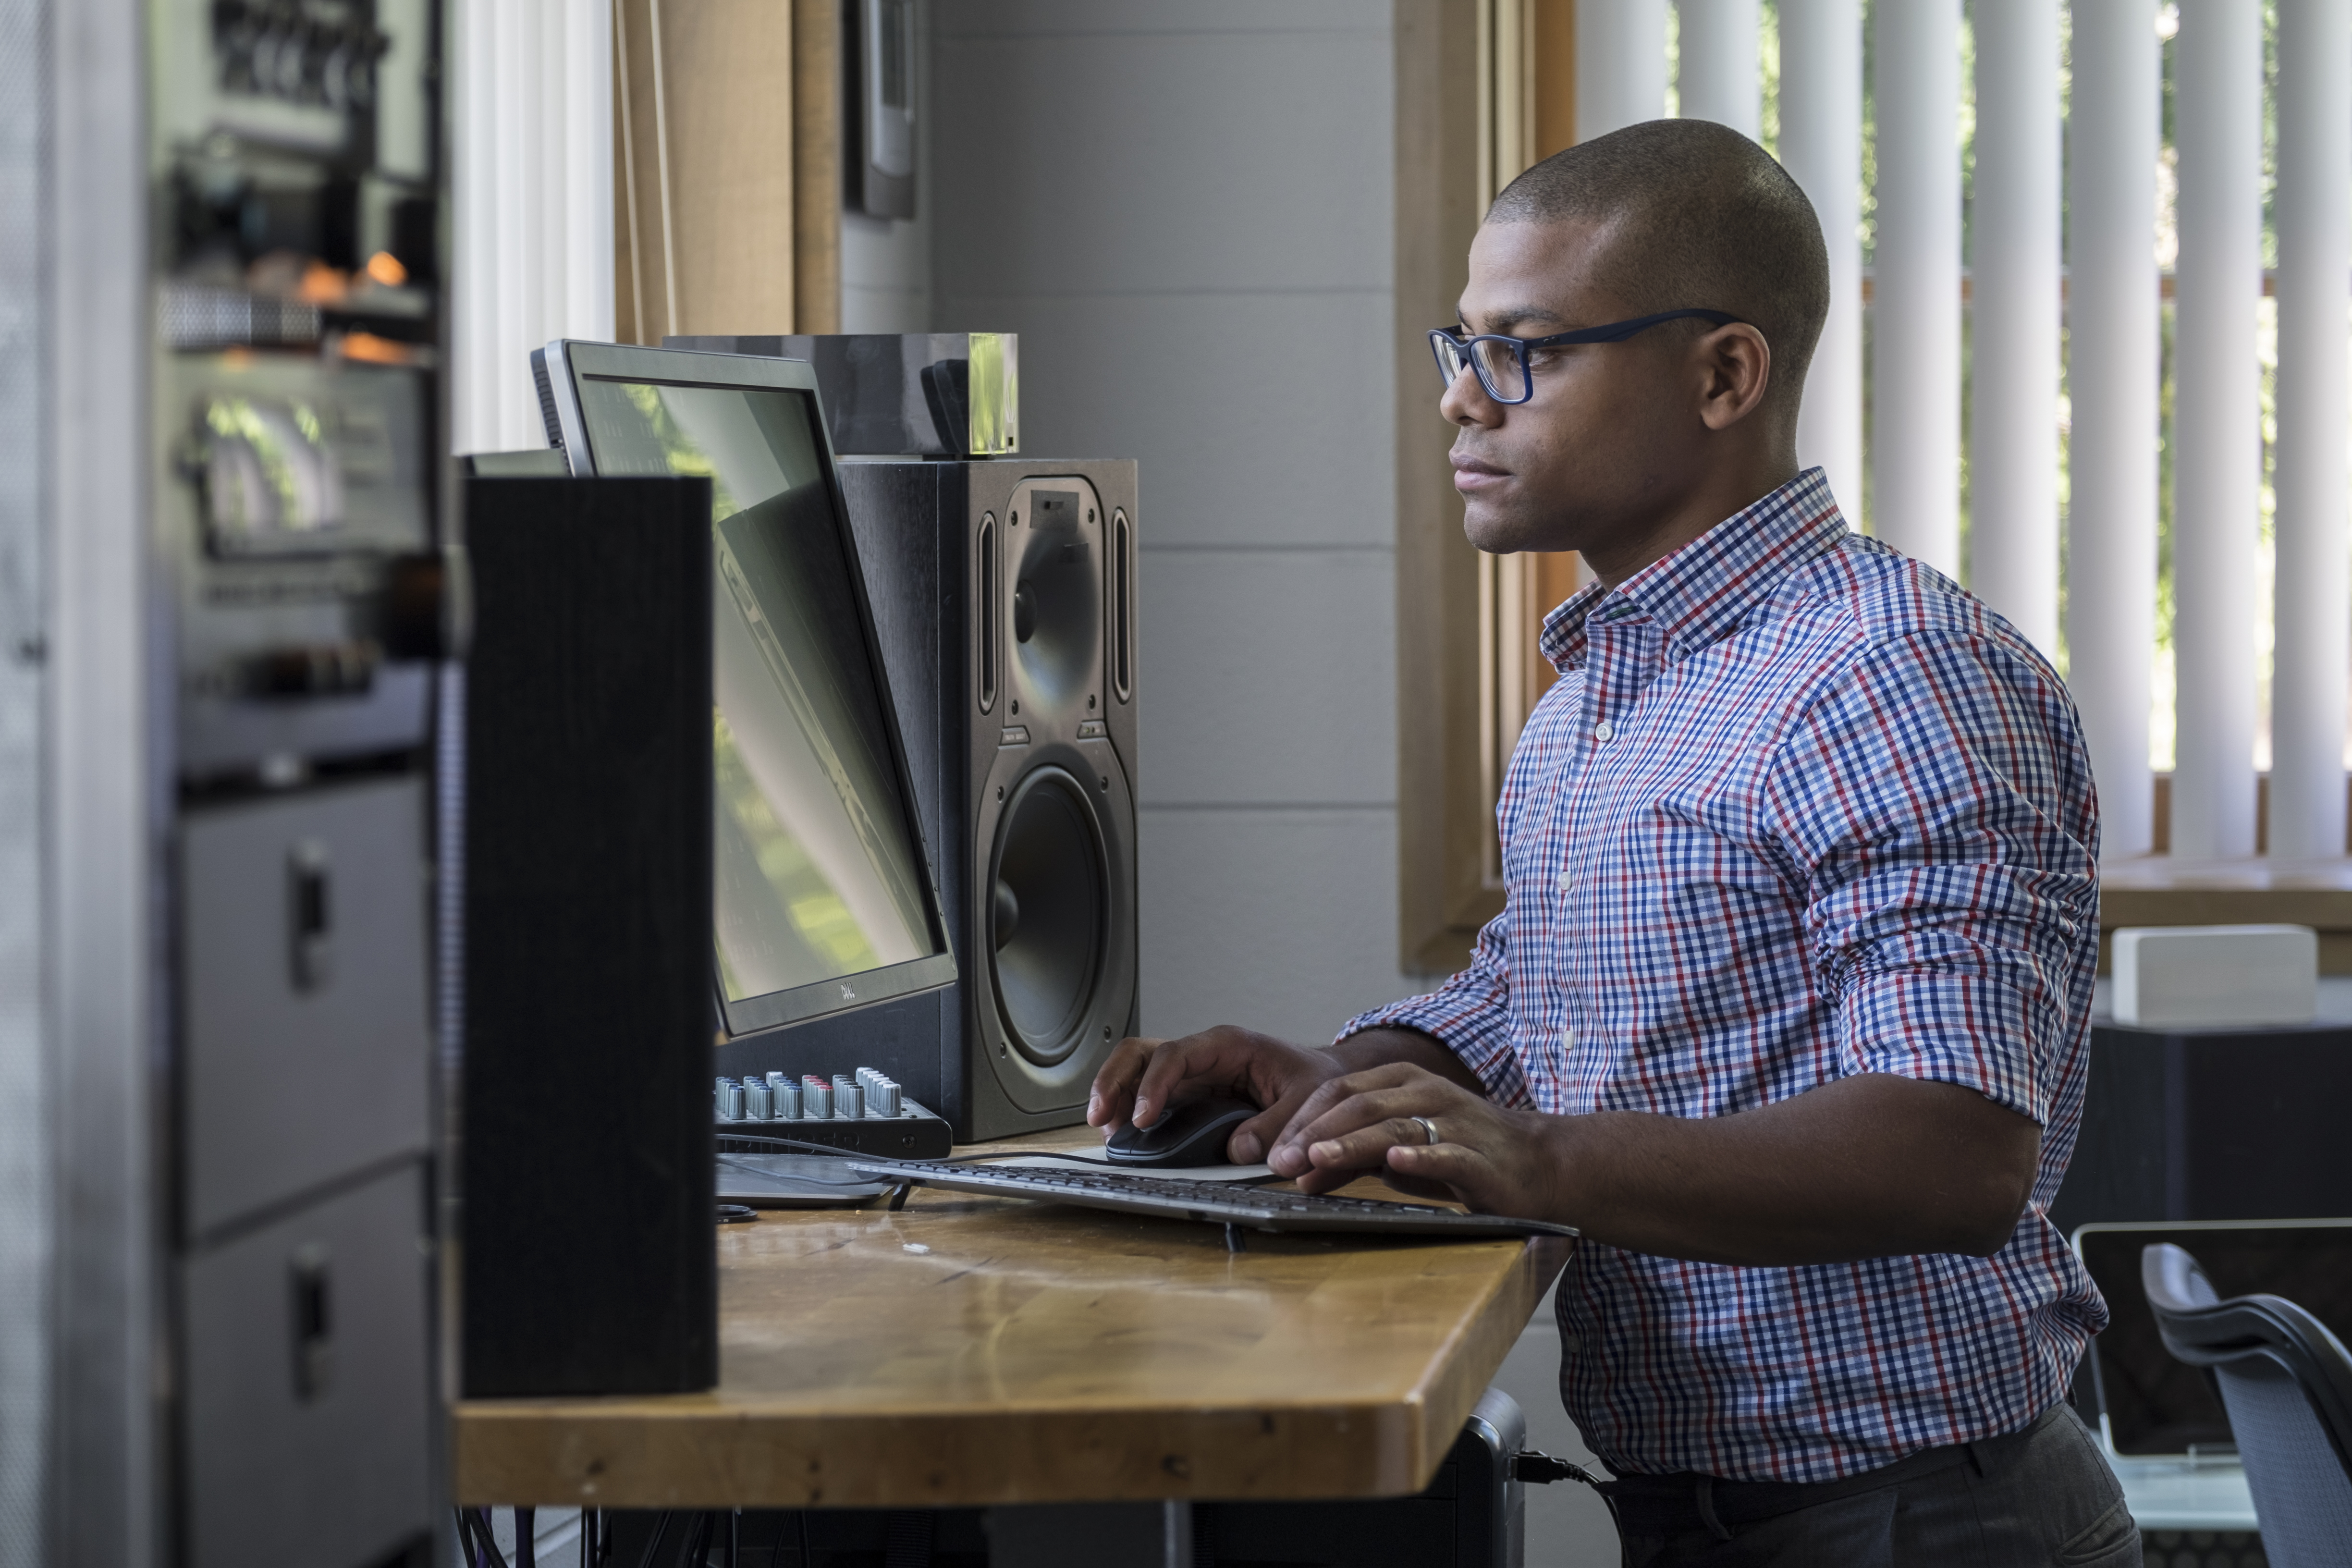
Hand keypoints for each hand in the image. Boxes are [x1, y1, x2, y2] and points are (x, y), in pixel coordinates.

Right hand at [1087, 1025, 1350, 1163]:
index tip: (1143, 1117)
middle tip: (1101, 1116)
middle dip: (1114, 1080)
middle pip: (1141, 1053)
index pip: (1176, 1055)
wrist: (1323, 1081)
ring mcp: (1191, 1075)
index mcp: (1227, 1045)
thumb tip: (1237, 1150)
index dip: (1154, 1085)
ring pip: (1137, 1069)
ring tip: (1105, 1128)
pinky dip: (1128, 1109)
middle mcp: (1202, 1055)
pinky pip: (1148, 1094)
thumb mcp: (1306, 1099)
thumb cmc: (1313, 1080)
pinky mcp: (1188, 1095)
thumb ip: (1276, 1125)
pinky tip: (1121, 1132)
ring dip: (1114, 1094)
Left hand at [1267, 1063, 1565, 1219]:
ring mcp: (1455, 1122)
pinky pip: (1446, 1154)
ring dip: (1354, 1143)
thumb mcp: (1398, 1153)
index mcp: (1403, 1082)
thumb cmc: (1460, 1154)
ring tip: (1320, 1156)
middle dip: (1316, 1132)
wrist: (1537, 1164)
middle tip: (1282, 1161)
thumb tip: (1299, 1171)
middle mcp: (1427, 1094)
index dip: (1302, 1118)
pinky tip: (1396, 1164)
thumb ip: (1352, 1156)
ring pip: (1396, 1127)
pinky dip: (1420, 1159)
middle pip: (1361, 1104)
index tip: (1272, 1150)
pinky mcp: (1479, 1157)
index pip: (1340, 1090)